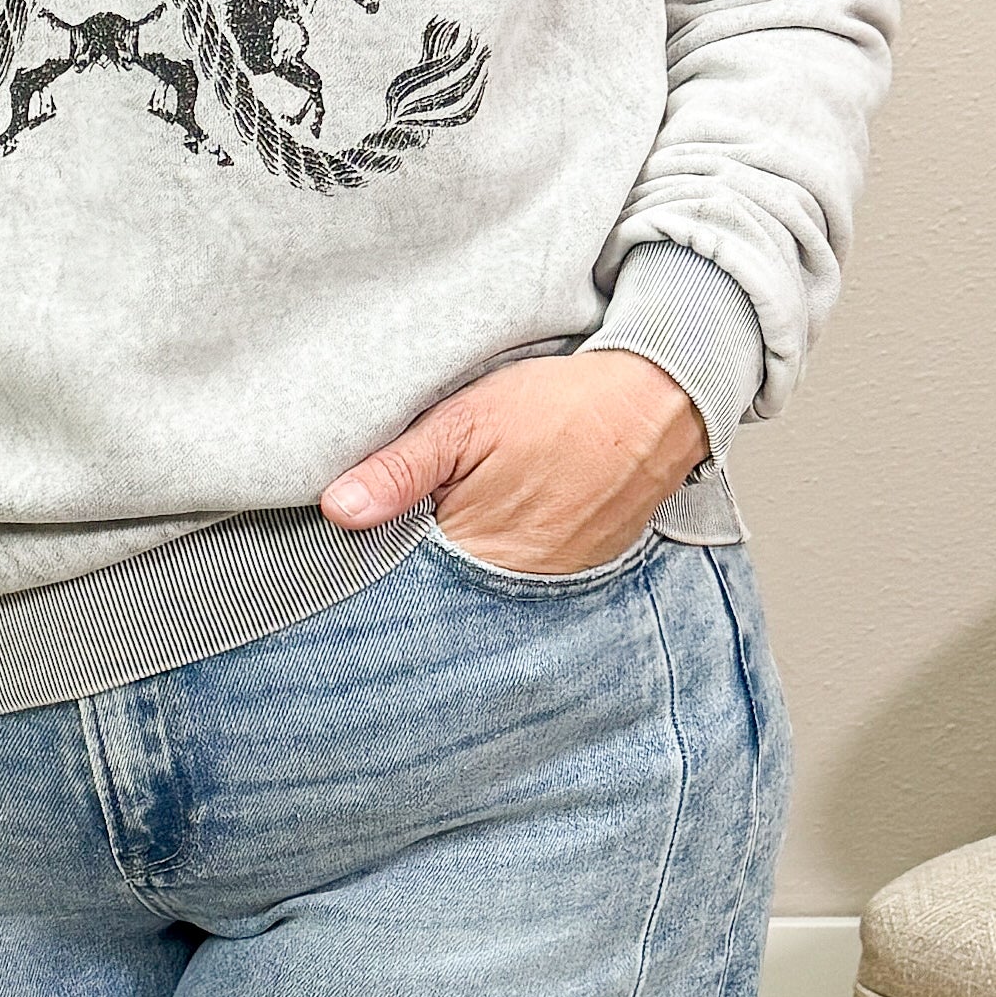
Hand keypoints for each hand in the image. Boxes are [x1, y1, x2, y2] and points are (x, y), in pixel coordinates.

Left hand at [320, 349, 707, 578]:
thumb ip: (399, 469)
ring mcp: (551, 586)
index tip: (354, 535)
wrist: (658, 403)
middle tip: (405, 523)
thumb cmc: (561, 407)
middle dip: (413, 567)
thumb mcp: (467, 421)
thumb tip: (337, 510)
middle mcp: (514, 586)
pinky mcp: (579, 575)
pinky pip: (523, 583)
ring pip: (479, 590)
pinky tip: (497, 527)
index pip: (399, 581)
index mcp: (475, 552)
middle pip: (438, 593)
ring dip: (458, 566)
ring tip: (459, 519)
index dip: (373, 556)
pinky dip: (501, 562)